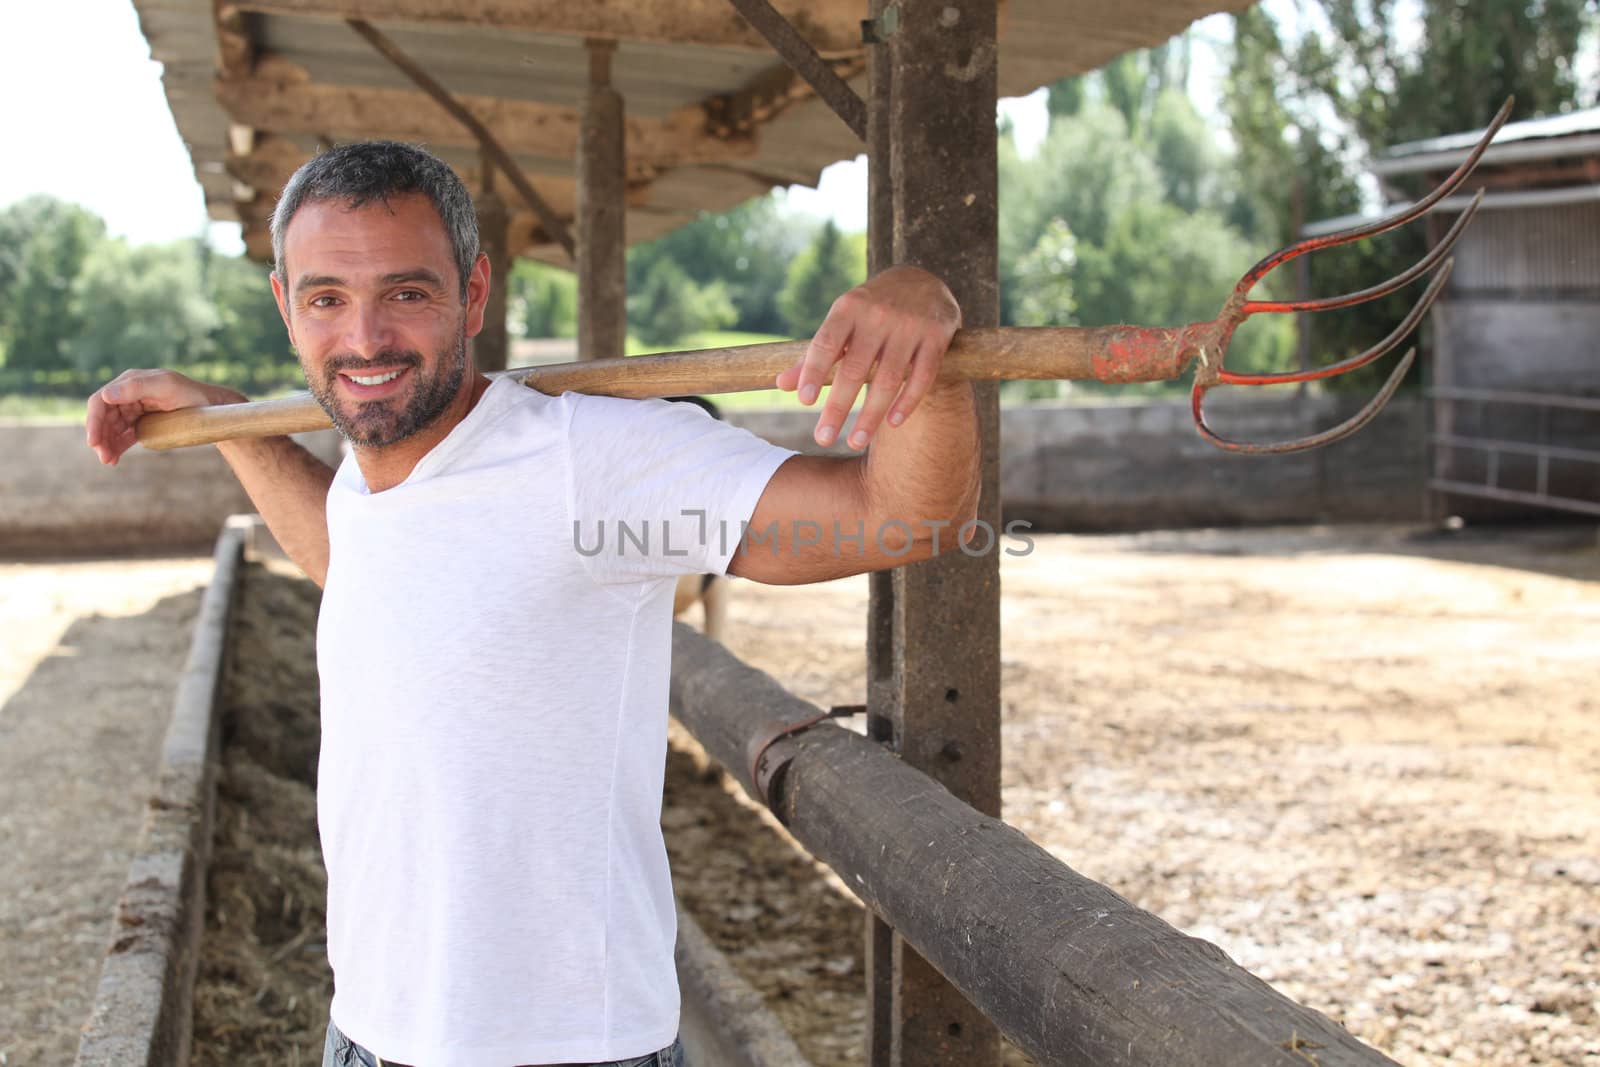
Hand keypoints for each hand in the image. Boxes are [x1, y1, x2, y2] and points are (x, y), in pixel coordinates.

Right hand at [86, 369, 245, 464]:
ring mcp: (134, 409)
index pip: (101, 400)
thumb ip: (137, 387)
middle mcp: (128, 394)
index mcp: (130, 381)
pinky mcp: (142, 423)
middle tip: (102, 456)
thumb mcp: (167, 386)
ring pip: (112, 428)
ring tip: (108, 461)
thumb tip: (106, 394)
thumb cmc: (191, 394)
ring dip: (106, 444)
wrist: (212, 409)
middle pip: (104, 417)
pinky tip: (114, 459)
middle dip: (100, 436)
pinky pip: (123, 436)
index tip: (93, 441)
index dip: (94, 420)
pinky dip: (116, 447)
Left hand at [774, 264, 960, 449]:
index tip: (804, 402)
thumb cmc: (871, 309)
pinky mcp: (937, 337)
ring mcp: (910, 326)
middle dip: (838, 406)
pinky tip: (892, 423)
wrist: (923, 279)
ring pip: (889, 378)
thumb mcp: (842, 320)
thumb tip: (781, 385)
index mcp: (848, 307)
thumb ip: (814, 353)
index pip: (826, 343)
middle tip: (823, 437)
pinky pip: (922, 376)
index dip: (813, 372)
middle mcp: (878, 315)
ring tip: (856, 441)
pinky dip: (907, 402)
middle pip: (855, 368)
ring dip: (871, 414)